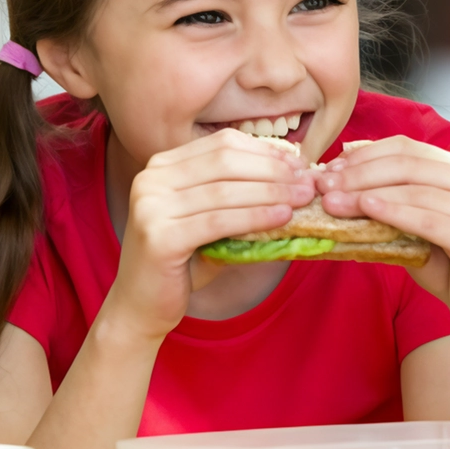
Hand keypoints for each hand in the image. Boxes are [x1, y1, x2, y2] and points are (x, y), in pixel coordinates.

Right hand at [105, 128, 313, 340]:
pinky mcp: (159, 236)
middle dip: (273, 170)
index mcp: (161, 166)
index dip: (264, 151)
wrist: (141, 304)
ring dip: (271, 193)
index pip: (221, 143)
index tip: (298, 165)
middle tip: (308, 183)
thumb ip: (238, 197)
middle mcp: (150, 178)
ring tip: (302, 200)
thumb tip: (294, 178)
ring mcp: (151, 206)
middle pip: (225, 161)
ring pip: (225, 190)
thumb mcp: (209, 220)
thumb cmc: (181, 263)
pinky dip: (256, 217)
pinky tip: (282, 218)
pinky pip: (219, 221)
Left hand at [317, 136, 449, 345]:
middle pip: (405, 165)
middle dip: (358, 174)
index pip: (404, 148)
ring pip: (413, 191)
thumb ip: (385, 196)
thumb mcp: (409, 221)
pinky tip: (366, 209)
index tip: (329, 169)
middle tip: (323, 186)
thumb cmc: (444, 261)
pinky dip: (393, 212)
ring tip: (333, 202)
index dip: (363, 155)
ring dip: (366, 194)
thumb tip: (334, 180)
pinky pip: (427, 220)